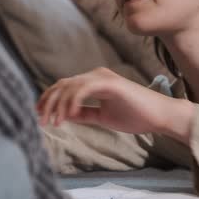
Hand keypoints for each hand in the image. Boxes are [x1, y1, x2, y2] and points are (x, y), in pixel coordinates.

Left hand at [36, 67, 193, 139]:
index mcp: (94, 81)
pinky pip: (84, 90)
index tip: (39, 115)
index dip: (49, 99)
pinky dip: (73, 102)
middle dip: (48, 102)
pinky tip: (68, 116)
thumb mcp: (103, 117)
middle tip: (41, 121)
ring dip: (58, 105)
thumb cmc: (136, 116)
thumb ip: (84, 113)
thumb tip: (63, 114)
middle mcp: (96, 75)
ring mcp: (103, 77)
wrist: (159, 116)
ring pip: (70, 86)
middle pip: (63, 84)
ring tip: (54, 122)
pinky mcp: (111, 83)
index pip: (65, 86)